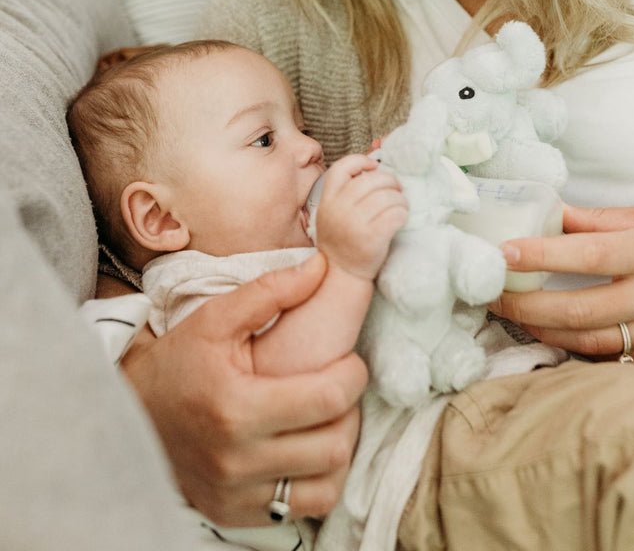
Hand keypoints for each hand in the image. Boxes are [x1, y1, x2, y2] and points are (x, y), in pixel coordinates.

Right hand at [122, 253, 366, 525]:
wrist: (129, 415)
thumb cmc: (177, 362)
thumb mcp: (215, 318)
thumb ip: (269, 291)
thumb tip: (320, 268)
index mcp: (235, 407)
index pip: (326, 399)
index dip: (352, 375)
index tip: (349, 360)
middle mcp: (237, 460)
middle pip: (333, 445)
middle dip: (350, 411)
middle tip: (341, 385)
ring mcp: (237, 495)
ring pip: (327, 484)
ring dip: (340, 448)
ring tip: (329, 419)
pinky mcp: (236, 515)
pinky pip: (304, 509)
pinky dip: (319, 480)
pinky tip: (309, 450)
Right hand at [315, 154, 408, 278]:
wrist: (341, 275)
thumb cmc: (342, 240)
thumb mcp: (332, 213)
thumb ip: (345, 193)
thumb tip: (374, 169)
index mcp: (327, 200)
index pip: (342, 168)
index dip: (361, 161)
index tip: (374, 166)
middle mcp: (339, 209)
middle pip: (372, 180)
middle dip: (391, 181)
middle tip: (397, 189)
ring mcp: (354, 224)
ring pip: (388, 196)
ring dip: (400, 199)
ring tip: (401, 205)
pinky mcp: (372, 238)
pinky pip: (396, 214)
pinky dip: (404, 213)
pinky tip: (401, 218)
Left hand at [489, 203, 633, 366]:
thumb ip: (597, 220)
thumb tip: (548, 213)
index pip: (587, 254)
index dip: (542, 255)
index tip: (504, 252)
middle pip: (577, 308)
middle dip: (525, 305)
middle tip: (491, 293)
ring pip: (585, 341)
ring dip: (539, 329)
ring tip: (509, 312)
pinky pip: (603, 357)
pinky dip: (569, 346)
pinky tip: (546, 331)